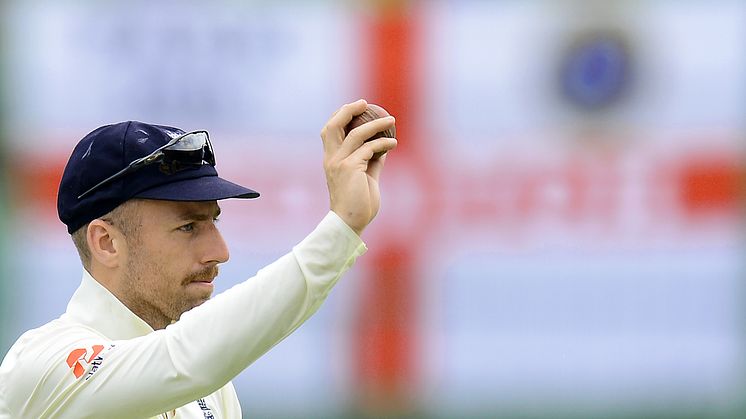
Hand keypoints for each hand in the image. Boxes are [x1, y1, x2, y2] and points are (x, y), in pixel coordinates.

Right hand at [320, 99, 397, 235]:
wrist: (350, 223)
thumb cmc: (358, 204)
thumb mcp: (365, 178)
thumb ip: (371, 161)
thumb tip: (383, 147)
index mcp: (331, 160)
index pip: (330, 130)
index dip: (341, 115)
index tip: (358, 107)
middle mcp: (331, 159)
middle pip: (334, 125)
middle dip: (349, 110)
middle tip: (366, 103)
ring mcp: (340, 163)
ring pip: (357, 134)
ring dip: (376, 124)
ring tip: (391, 120)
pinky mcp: (351, 168)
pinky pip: (370, 149)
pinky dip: (383, 143)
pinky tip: (394, 143)